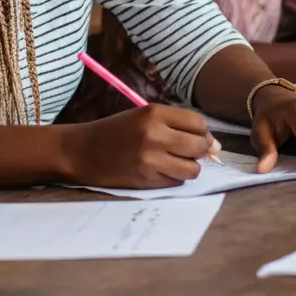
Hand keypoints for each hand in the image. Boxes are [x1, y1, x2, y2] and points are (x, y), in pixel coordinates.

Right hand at [62, 105, 217, 188]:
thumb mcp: (145, 117)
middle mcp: (154, 135)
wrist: (80, 151)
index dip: (201, 132)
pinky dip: (173, 178)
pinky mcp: (145, 181)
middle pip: (199, 146)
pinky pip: (176, 182)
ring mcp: (150, 160)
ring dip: (188, 167)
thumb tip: (216, 147)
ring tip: (173, 162)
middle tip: (186, 151)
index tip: (193, 136)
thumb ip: (178, 126)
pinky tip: (159, 170)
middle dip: (199, 151)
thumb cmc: (116, 131)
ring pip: (193, 169)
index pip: (199, 124)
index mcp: (154, 113)